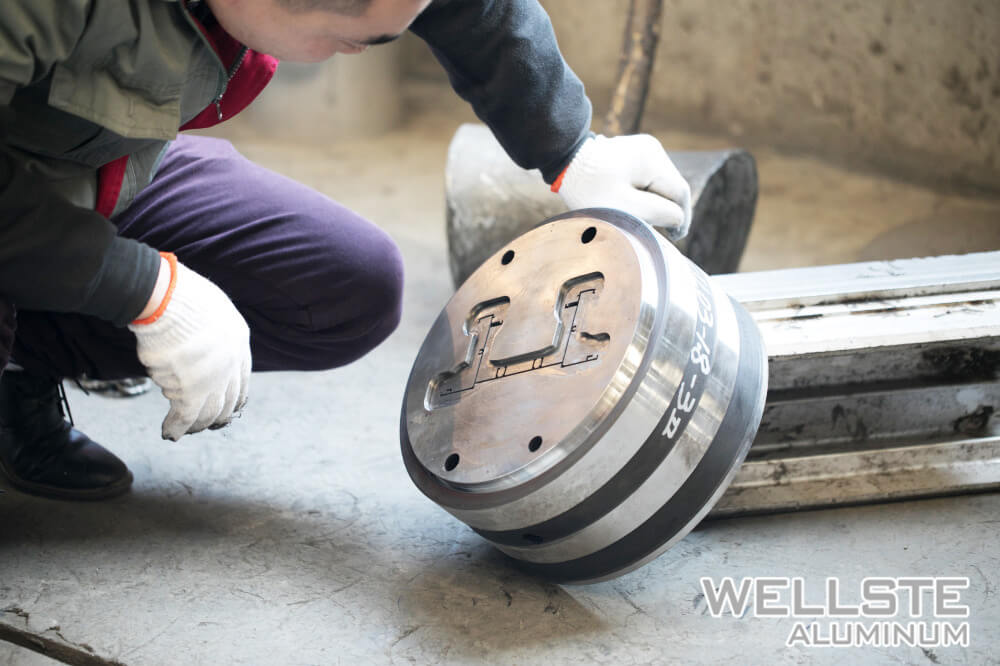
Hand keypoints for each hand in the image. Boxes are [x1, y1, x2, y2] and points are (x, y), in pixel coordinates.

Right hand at [129, 253, 250, 440]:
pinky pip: (184, 417)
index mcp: (240, 343)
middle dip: (216, 416)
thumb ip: (213, 329)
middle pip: (226, 401)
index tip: (227, 409)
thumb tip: (202, 339)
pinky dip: (176, 427)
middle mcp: (231, 366)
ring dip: (196, 425)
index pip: (242, 381)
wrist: (170, 300)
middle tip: (205, 425)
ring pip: (207, 413)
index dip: (234, 399)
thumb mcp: (212, 308)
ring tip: (185, 431)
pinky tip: (169, 433)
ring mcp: (213, 380)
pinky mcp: (190, 391)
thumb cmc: (183, 296)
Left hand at [554, 134, 691, 239]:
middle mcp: (652, 149)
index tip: (674, 238)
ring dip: (653, 201)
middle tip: (649, 229)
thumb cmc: (589, 188)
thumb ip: (657, 212)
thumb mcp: (624, 206)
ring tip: (633, 214)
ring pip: (659, 184)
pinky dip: (643, 193)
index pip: (679, 192)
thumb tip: (679, 218)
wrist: (563, 162)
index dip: (680, 217)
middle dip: (664, 209)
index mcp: (652, 159)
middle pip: (670, 187)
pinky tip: (627, 201)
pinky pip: (647, 178)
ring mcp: (644, 148)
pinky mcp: (634, 153)